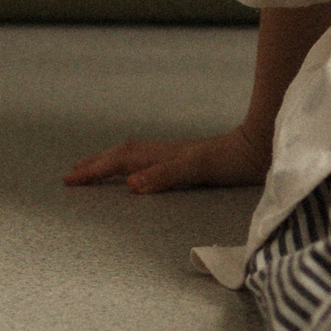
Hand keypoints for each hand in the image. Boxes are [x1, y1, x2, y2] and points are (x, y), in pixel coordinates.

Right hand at [63, 126, 269, 193]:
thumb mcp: (198, 168)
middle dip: (96, 163)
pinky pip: (149, 160)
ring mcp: (176, 155)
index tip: (70, 179)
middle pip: (122, 155)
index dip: (95, 170)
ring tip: (95, 168)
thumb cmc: (232, 160)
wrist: (261, 147)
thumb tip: (130, 183)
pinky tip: (138, 172)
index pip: (120, 161)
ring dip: (111, 161)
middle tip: (72, 174)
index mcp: (162, 156)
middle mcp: (166, 153)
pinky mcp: (189, 161)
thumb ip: (165, 174)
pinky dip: (132, 165)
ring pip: (134, 155)